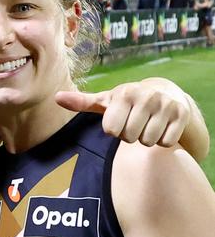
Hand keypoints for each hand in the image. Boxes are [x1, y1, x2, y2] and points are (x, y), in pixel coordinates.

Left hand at [56, 82, 189, 146]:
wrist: (166, 93)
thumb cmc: (128, 102)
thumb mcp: (105, 101)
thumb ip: (81, 102)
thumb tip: (56, 97)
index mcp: (123, 93)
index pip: (111, 130)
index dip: (114, 130)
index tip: (119, 120)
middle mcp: (145, 96)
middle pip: (130, 138)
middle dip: (130, 135)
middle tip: (134, 123)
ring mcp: (165, 105)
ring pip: (148, 141)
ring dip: (146, 139)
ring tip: (147, 125)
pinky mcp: (181, 115)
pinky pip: (167, 143)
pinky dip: (163, 141)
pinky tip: (161, 128)